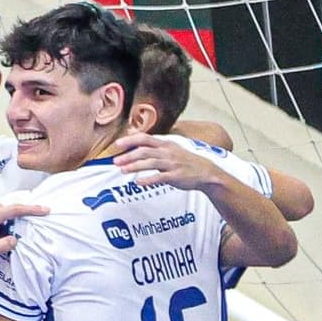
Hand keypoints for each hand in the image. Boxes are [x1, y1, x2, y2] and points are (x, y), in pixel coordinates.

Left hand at [0, 199, 43, 267]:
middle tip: (40, 214)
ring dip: (15, 215)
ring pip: (3, 211)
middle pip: (11, 207)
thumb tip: (15, 240)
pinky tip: (5, 230)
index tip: (45, 209)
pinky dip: (5, 219)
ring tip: (25, 224)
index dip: (31, 209)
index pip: (15, 210)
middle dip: (26, 210)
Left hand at [108, 132, 222, 188]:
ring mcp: (172, 164)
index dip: (130, 140)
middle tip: (115, 161)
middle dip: (128, 155)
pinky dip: (148, 180)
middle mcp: (168, 152)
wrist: (206, 173)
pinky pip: (159, 177)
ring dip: (134, 166)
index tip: (117, 144)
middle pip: (144, 150)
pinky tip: (138, 182)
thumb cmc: (187, 162)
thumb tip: (139, 147)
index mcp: (166, 144)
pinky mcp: (175, 176)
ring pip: (150, 163)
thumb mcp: (173, 150)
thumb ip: (157, 149)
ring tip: (123, 170)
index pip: (145, 138)